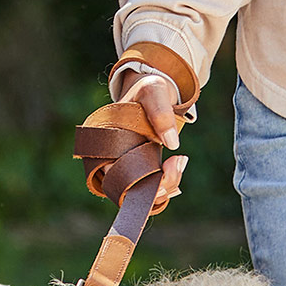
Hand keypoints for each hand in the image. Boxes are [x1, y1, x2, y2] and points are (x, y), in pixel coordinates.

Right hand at [115, 70, 187, 211]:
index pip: (112, 171)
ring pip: (141, 195)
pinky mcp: (142, 172)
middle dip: (155, 187)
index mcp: (105, 140)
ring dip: (164, 188)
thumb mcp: (153, 90)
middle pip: (128, 190)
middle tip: (178, 163)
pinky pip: (151, 192)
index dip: (134, 179)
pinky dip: (166, 186)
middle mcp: (111, 159)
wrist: (155, 94)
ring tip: (180, 161)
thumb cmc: (148, 91)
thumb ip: (160, 110)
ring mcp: (127, 168)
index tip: (162, 167)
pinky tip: (178, 166)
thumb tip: (172, 144)